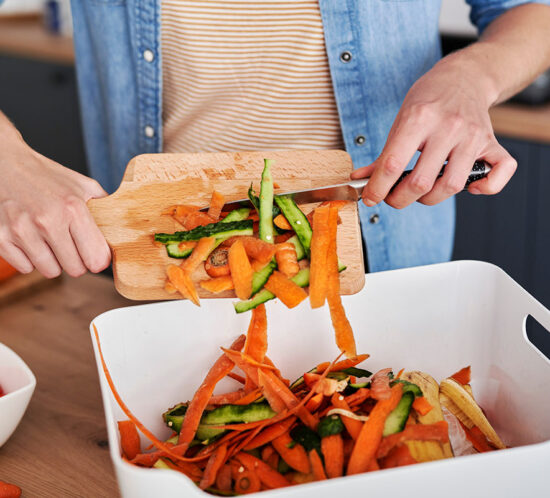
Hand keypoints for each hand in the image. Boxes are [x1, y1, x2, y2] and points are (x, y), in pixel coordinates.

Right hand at [0, 120, 110, 277]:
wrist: (5, 163)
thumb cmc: (47, 176)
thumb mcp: (83, 185)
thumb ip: (105, 207)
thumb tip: (124, 229)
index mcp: (73, 208)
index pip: (97, 259)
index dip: (98, 260)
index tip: (94, 254)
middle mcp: (48, 220)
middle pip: (75, 270)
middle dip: (77, 261)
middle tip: (71, 245)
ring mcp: (22, 230)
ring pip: (51, 271)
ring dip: (53, 261)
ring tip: (50, 240)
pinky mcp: (1, 237)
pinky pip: (25, 268)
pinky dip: (30, 259)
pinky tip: (31, 240)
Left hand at [351, 52, 516, 208]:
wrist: (464, 77)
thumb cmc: (429, 100)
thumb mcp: (400, 120)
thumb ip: (383, 155)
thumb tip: (361, 181)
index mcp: (419, 118)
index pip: (393, 164)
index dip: (378, 188)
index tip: (371, 197)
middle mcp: (448, 127)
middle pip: (421, 182)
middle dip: (400, 199)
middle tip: (393, 197)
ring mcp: (472, 136)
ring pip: (452, 185)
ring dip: (430, 199)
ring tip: (420, 192)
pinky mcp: (492, 143)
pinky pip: (500, 173)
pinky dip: (485, 188)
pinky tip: (468, 187)